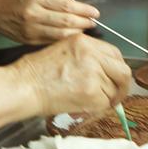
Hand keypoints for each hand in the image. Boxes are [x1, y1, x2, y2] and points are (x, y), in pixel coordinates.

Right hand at [0, 0, 98, 43]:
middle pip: (66, 21)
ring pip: (61, 34)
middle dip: (83, 22)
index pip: (66, 5)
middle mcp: (33, 14)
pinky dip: (65, 39)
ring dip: (77, 33)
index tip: (95, 12)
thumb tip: (78, 3)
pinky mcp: (29, 40)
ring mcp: (30, 29)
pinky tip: (72, 36)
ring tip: (85, 29)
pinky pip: (52, 41)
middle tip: (93, 22)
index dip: (84, 9)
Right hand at [16, 34, 130, 116]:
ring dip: (105, 97)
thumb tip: (106, 70)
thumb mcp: (64, 50)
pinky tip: (82, 103)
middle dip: (123, 86)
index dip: (117, 68)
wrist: (24, 86)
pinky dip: (98, 107)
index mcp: (85, 42)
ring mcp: (93, 74)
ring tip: (85, 98)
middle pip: (123, 71)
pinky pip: (105, 103)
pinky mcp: (92, 93)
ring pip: (113, 90)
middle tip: (117, 95)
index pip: (115, 53)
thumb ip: (87, 55)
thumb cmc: (37, 71)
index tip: (115, 77)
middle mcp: (92, 55)